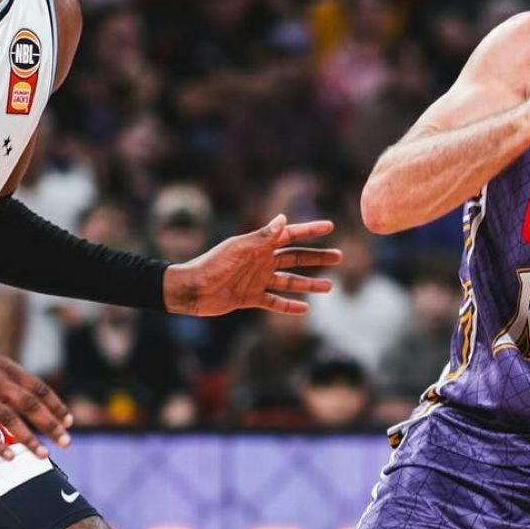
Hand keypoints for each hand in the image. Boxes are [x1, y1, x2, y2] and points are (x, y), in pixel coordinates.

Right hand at [0, 346, 71, 460]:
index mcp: (7, 369)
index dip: (57, 406)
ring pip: (12, 420)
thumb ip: (12, 380)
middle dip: (52, 426)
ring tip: (44, 455)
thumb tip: (35, 398)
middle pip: (32, 405)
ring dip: (30, 439)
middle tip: (66, 443)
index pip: (40, 389)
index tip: (69, 422)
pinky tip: (9, 457)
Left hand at [165, 215, 340, 316]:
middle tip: (339, 257)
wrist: (190, 289)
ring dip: (309, 284)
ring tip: (330, 287)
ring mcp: (257, 279)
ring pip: (290, 281)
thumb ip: (262, 237)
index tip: (330, 226)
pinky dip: (289, 306)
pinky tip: (305, 309)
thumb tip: (283, 219)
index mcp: (259, 245)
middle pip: (296, 258)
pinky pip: (274, 302)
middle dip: (317, 257)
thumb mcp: (238, 249)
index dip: (310, 230)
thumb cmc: (211, 265)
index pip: (289, 235)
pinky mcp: (250, 297)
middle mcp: (261, 261)